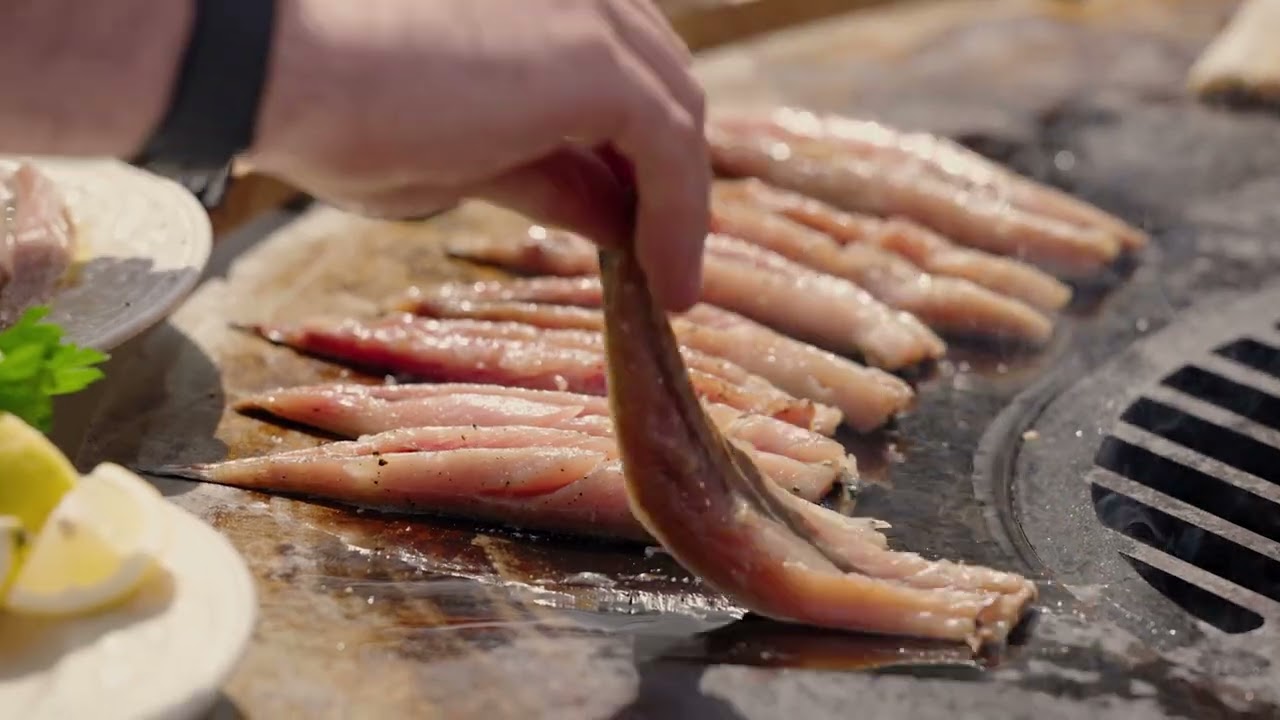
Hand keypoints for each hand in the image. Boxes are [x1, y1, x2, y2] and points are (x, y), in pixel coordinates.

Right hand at [246, 0, 708, 309]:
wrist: (278, 75)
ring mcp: (593, 10)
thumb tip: (610, 217)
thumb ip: (546, 175)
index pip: (612, 77)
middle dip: (661, 169)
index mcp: (539, 4)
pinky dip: (680, 214)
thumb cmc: (332, 111)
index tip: (631, 224)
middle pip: (653, 81)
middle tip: (657, 249)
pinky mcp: (601, 57)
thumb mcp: (462, 157)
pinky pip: (671, 145)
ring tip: (672, 280)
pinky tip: (668, 278)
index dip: (628, 157)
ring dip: (679, 199)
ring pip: (672, 109)